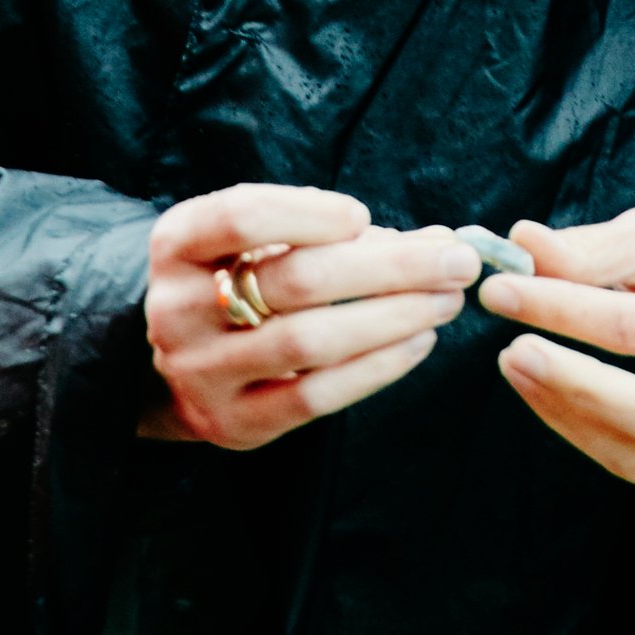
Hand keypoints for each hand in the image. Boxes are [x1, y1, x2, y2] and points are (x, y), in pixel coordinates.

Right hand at [141, 186, 476, 449]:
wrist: (184, 363)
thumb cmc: (242, 282)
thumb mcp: (265, 242)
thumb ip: (340, 233)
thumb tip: (439, 238)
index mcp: (178, 245)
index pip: (242, 216)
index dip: (309, 212)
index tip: (364, 215)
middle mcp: (178, 309)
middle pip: (294, 280)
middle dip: (390, 267)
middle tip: (456, 260)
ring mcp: (201, 372)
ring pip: (308, 342)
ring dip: (393, 317)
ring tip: (447, 301)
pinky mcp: (233, 423)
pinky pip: (313, 397)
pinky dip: (376, 367)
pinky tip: (419, 342)